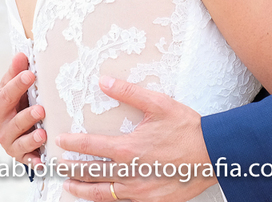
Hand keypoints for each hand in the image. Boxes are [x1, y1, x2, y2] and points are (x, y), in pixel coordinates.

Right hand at [0, 52, 46, 165]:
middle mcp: (0, 127)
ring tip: (43, 133)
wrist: (12, 128)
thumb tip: (22, 54)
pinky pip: (28, 161)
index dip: (17, 85)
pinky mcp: (20, 157)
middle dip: (25, 116)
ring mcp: (9, 143)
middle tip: (41, 109)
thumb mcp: (12, 87)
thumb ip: (16, 73)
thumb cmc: (15, 103)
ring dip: (31, 139)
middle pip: (11, 122)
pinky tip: (44, 163)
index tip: (31, 74)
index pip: (6, 95)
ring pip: (19, 143)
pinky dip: (35, 163)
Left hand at [56, 77, 214, 201]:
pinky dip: (107, 201)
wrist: (214, 154)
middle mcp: (130, 173)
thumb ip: (129, 93)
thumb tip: (104, 81)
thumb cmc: (187, 128)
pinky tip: (101, 197)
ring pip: (103, 194)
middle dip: (71, 170)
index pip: (90, 147)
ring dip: (83, 190)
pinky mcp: (152, 201)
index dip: (72, 145)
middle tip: (57, 167)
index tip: (60, 141)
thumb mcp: (158, 104)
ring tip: (69, 187)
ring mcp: (140, 191)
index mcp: (128, 148)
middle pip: (91, 174)